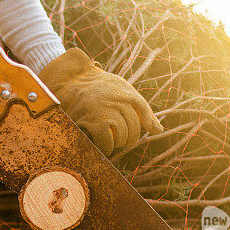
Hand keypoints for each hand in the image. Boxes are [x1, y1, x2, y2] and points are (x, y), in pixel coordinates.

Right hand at [39, 48, 162, 155]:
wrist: (70, 82)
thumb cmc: (97, 89)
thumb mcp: (122, 91)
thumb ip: (141, 109)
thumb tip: (159, 129)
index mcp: (127, 93)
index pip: (144, 112)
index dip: (146, 124)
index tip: (139, 129)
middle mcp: (119, 101)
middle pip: (134, 129)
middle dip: (128, 136)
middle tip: (118, 136)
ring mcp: (107, 111)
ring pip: (123, 137)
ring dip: (117, 143)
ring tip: (109, 138)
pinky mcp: (95, 121)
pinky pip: (108, 142)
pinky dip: (107, 147)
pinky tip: (103, 144)